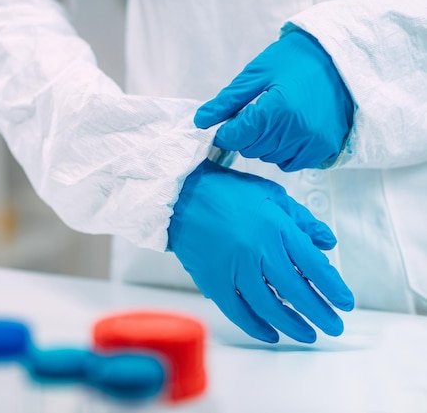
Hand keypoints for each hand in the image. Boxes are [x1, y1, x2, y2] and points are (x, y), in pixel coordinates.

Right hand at [168, 160, 353, 342]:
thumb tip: (326, 242)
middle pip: (296, 291)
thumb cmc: (225, 191)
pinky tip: (270, 334)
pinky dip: (255, 326)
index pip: (313, 265)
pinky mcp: (213, 280)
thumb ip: (301, 219)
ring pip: (269, 306)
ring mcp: (235, 268)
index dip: (333, 287)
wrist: (181, 195)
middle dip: (320, 312)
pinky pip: (237, 311)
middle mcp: (259, 251)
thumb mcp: (271, 194)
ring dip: (292, 324)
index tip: (345, 302)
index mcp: (276, 227)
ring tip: (307, 334)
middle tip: (334, 326)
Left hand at [194, 30, 353, 171]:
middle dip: (246, 134)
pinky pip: (290, 163)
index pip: (234, 137)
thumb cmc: (297, 60)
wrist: (342, 60)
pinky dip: (284, 151)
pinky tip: (290, 130)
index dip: (224, 131)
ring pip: (268, 157)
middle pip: (249, 149)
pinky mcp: (324, 150)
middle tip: (258, 112)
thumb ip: (227, 101)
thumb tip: (202, 121)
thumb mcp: (257, 73)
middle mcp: (294, 132)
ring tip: (277, 118)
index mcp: (275, 110)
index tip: (226, 123)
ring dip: (265, 143)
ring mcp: (311, 143)